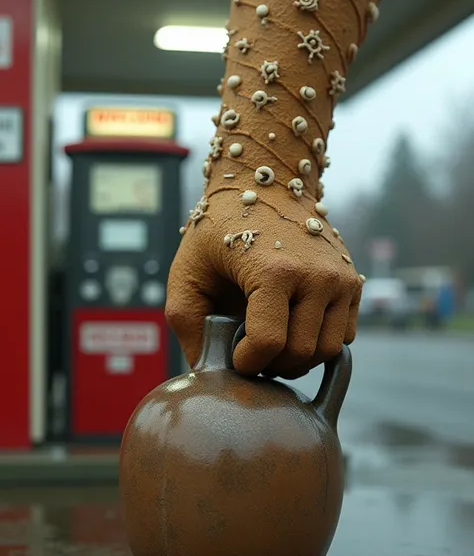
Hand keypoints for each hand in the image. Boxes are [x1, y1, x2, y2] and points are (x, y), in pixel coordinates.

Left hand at [166, 190, 362, 378]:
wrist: (266, 184)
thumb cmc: (221, 227)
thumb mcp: (187, 272)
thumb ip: (188, 324)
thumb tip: (206, 371)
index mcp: (274, 269)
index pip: (269, 343)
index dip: (247, 363)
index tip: (235, 356)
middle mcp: (317, 274)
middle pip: (301, 353)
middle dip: (271, 365)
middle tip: (250, 353)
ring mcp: (341, 277)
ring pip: (327, 350)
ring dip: (297, 358)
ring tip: (271, 342)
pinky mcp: (353, 281)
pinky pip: (343, 335)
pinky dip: (319, 341)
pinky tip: (293, 326)